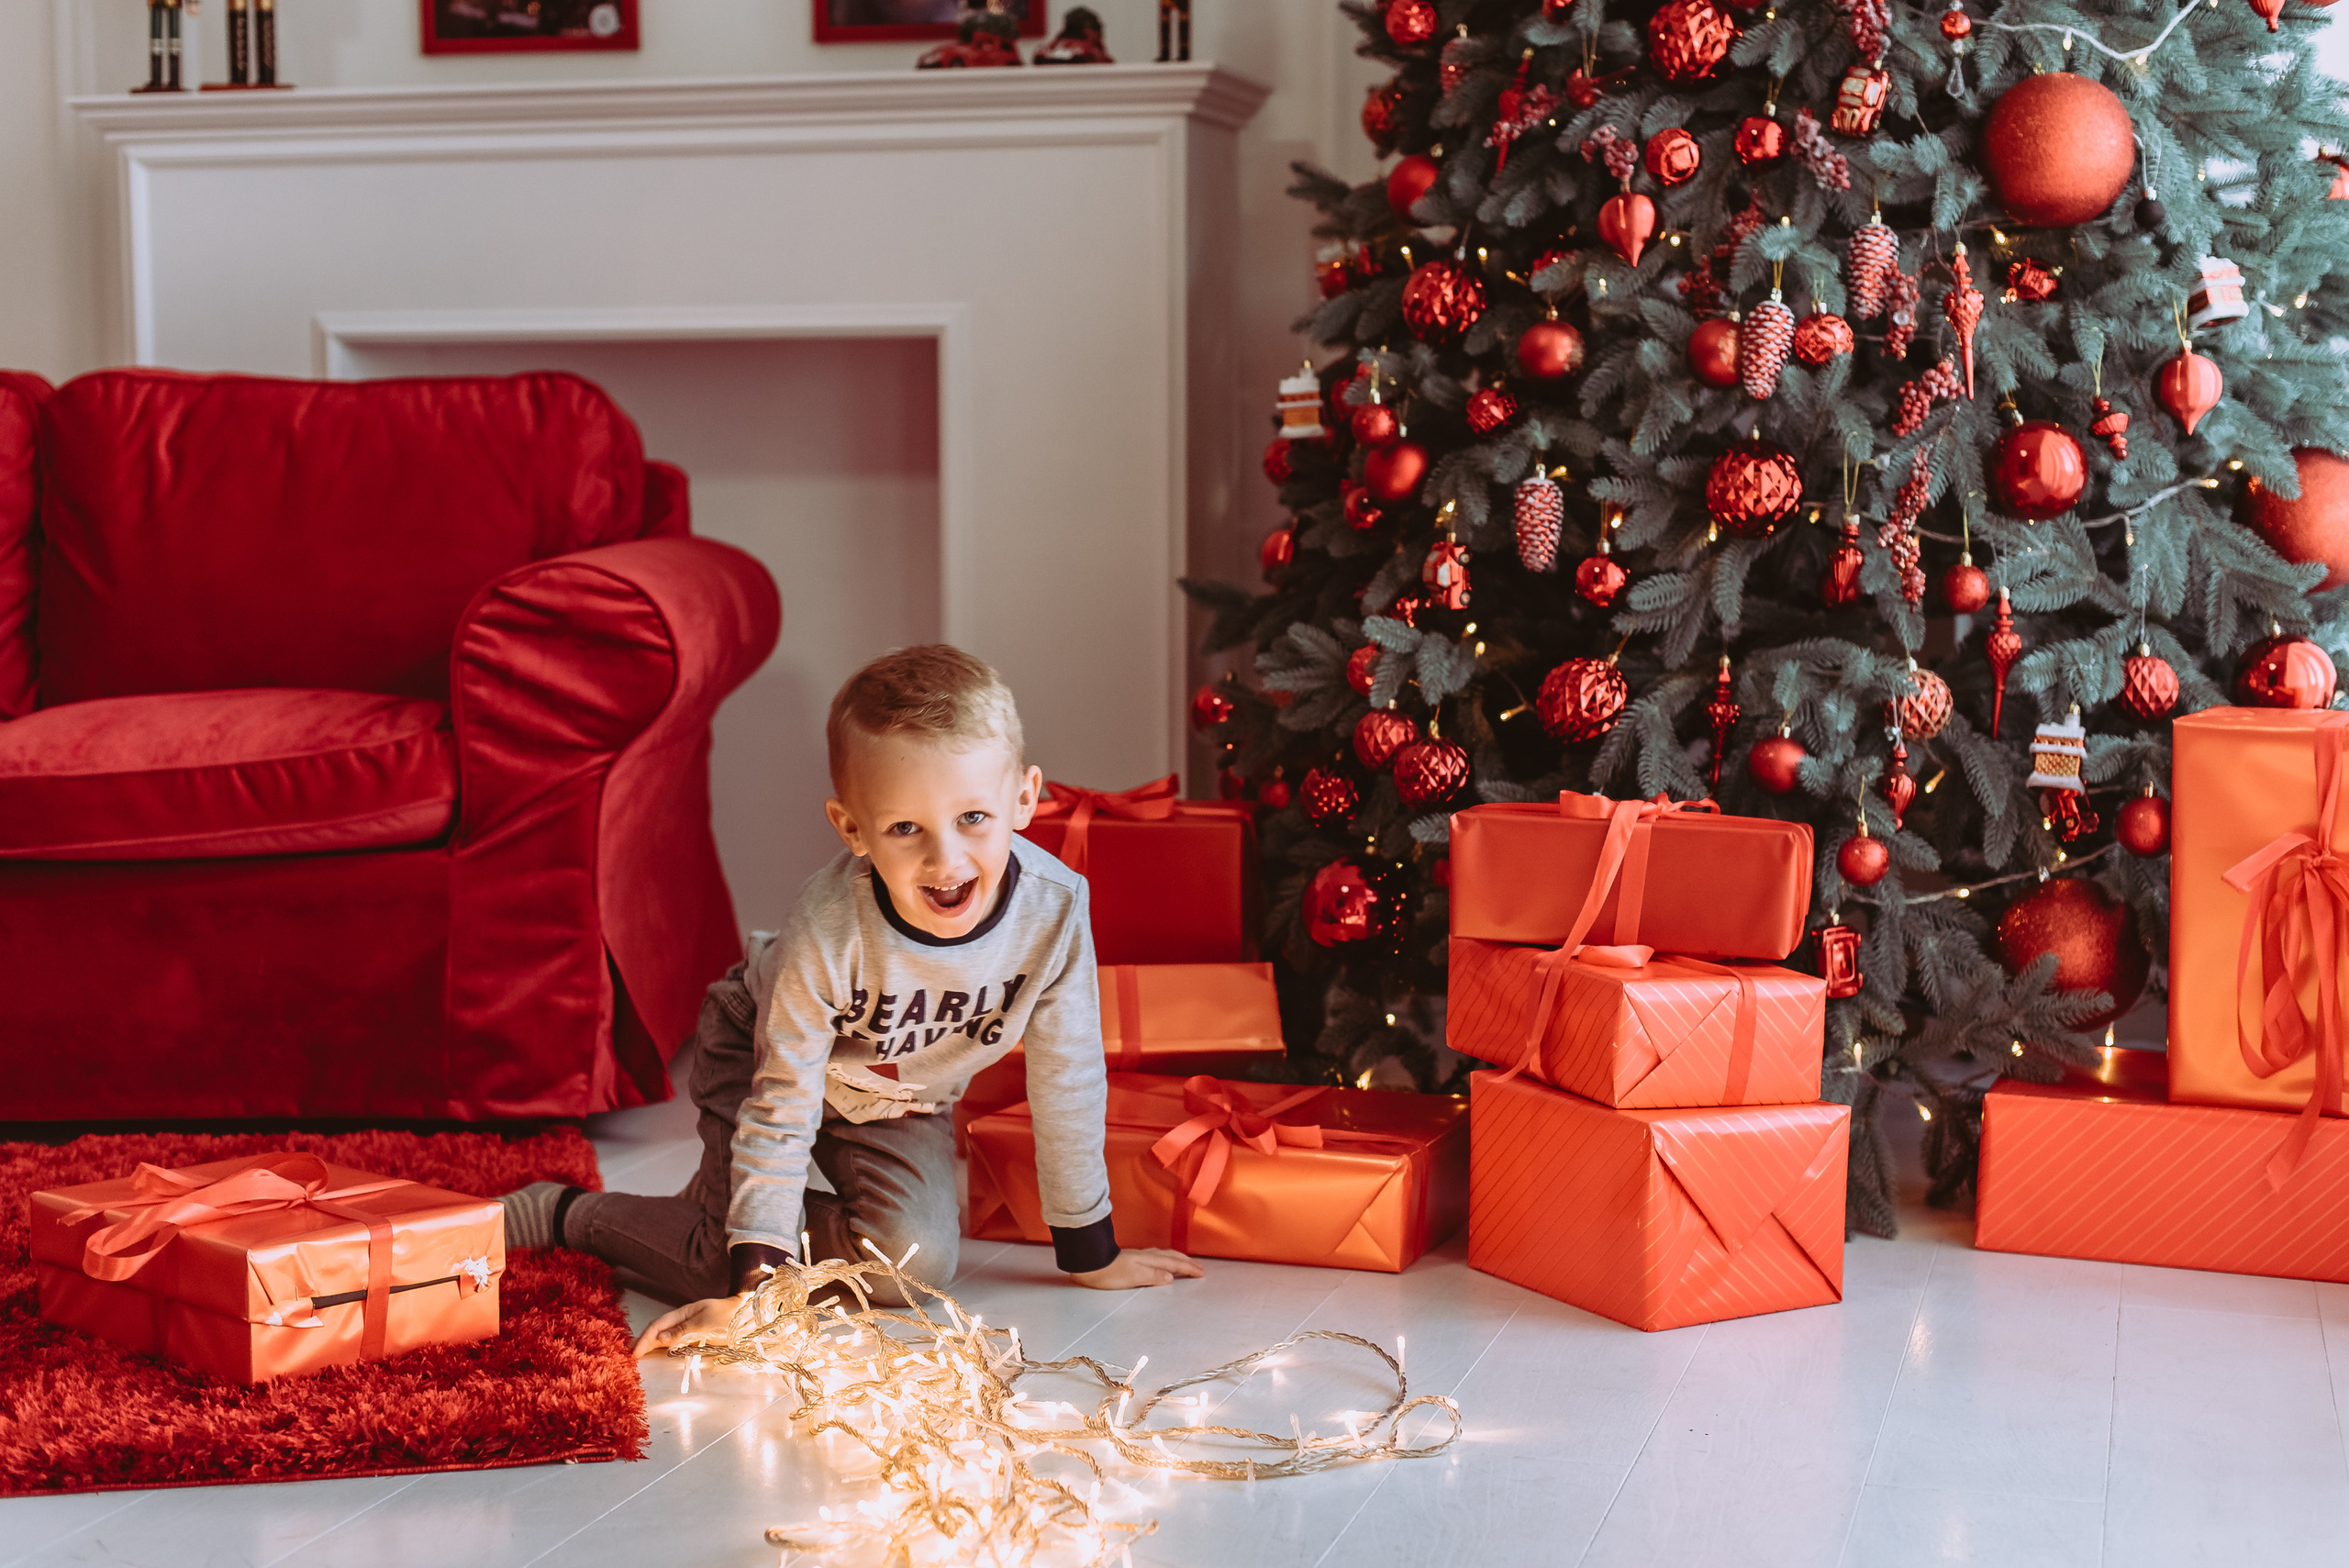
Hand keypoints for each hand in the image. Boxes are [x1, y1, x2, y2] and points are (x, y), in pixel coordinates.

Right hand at [632, 1293, 749, 1357]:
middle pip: (658, 1331)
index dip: (645, 1339)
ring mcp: (689, 1329)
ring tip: (637, 1356)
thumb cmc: (729, 1316)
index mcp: (683, 1313)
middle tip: (628, 1355)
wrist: (750, 1314)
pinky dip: (663, 1350)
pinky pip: (675, 1344)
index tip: (634, 1353)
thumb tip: (659, 1339)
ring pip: (665, 1338)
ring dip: (651, 1346)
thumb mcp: (705, 1322)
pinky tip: (657, 1355)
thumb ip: (681, 1330)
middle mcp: (683, 1320)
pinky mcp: (696, 1338)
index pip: (658, 1325)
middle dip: (643, 1342)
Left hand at [1070, 1248, 1202, 1289]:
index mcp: (1149, 1260)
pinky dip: (1166, 1257)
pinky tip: (1161, 1259)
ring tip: (1186, 1261)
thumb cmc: (1109, 1273)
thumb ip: (1153, 1276)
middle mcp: (1146, 1256)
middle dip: (1187, 1261)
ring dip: (1178, 1258)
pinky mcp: (1132, 1258)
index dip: (1188, 1268)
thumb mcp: (1133, 1277)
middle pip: (1172, 1256)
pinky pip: (1157, 1256)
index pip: (1174, 1264)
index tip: (1202, 1273)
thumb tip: (1172, 1276)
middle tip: (1201, 1267)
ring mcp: (1139, 1256)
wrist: (1089, 1263)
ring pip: (1164, 1254)